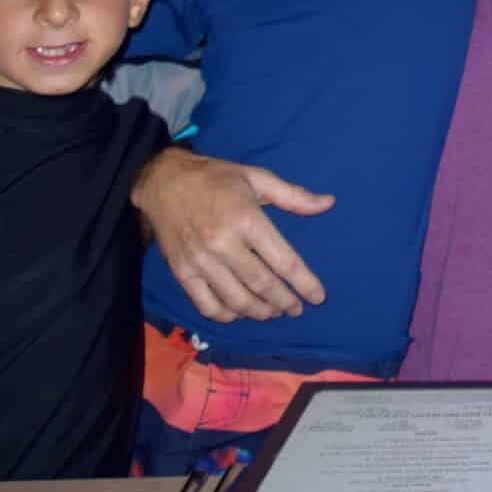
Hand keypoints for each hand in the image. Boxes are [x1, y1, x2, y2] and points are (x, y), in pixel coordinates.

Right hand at [134, 149, 334, 323]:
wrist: (163, 180)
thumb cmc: (216, 177)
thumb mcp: (257, 177)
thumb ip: (293, 196)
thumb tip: (328, 203)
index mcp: (246, 219)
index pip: (284, 261)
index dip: (304, 283)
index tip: (318, 297)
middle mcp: (223, 243)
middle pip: (262, 284)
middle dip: (284, 302)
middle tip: (296, 310)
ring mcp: (200, 261)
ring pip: (236, 299)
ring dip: (259, 312)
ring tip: (273, 312)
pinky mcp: (182, 272)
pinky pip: (206, 304)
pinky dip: (226, 314)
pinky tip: (239, 312)